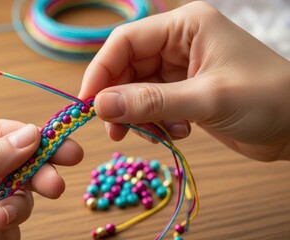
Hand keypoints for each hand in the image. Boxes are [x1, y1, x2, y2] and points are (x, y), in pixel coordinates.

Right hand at [79, 1, 289, 160]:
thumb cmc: (267, 99)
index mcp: (185, 26)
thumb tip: (100, 106)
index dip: (101, 72)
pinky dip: (155, 122)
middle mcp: (178, 42)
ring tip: (158, 134)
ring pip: (136, 90)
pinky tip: (177, 132)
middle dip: (120, 100)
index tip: (88, 105)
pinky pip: (152, 105)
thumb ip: (151, 102)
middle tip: (117, 130)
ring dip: (139, 115)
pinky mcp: (183, 91)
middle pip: (127, 67)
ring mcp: (180, 68)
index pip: (125, 41)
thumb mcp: (206, 99)